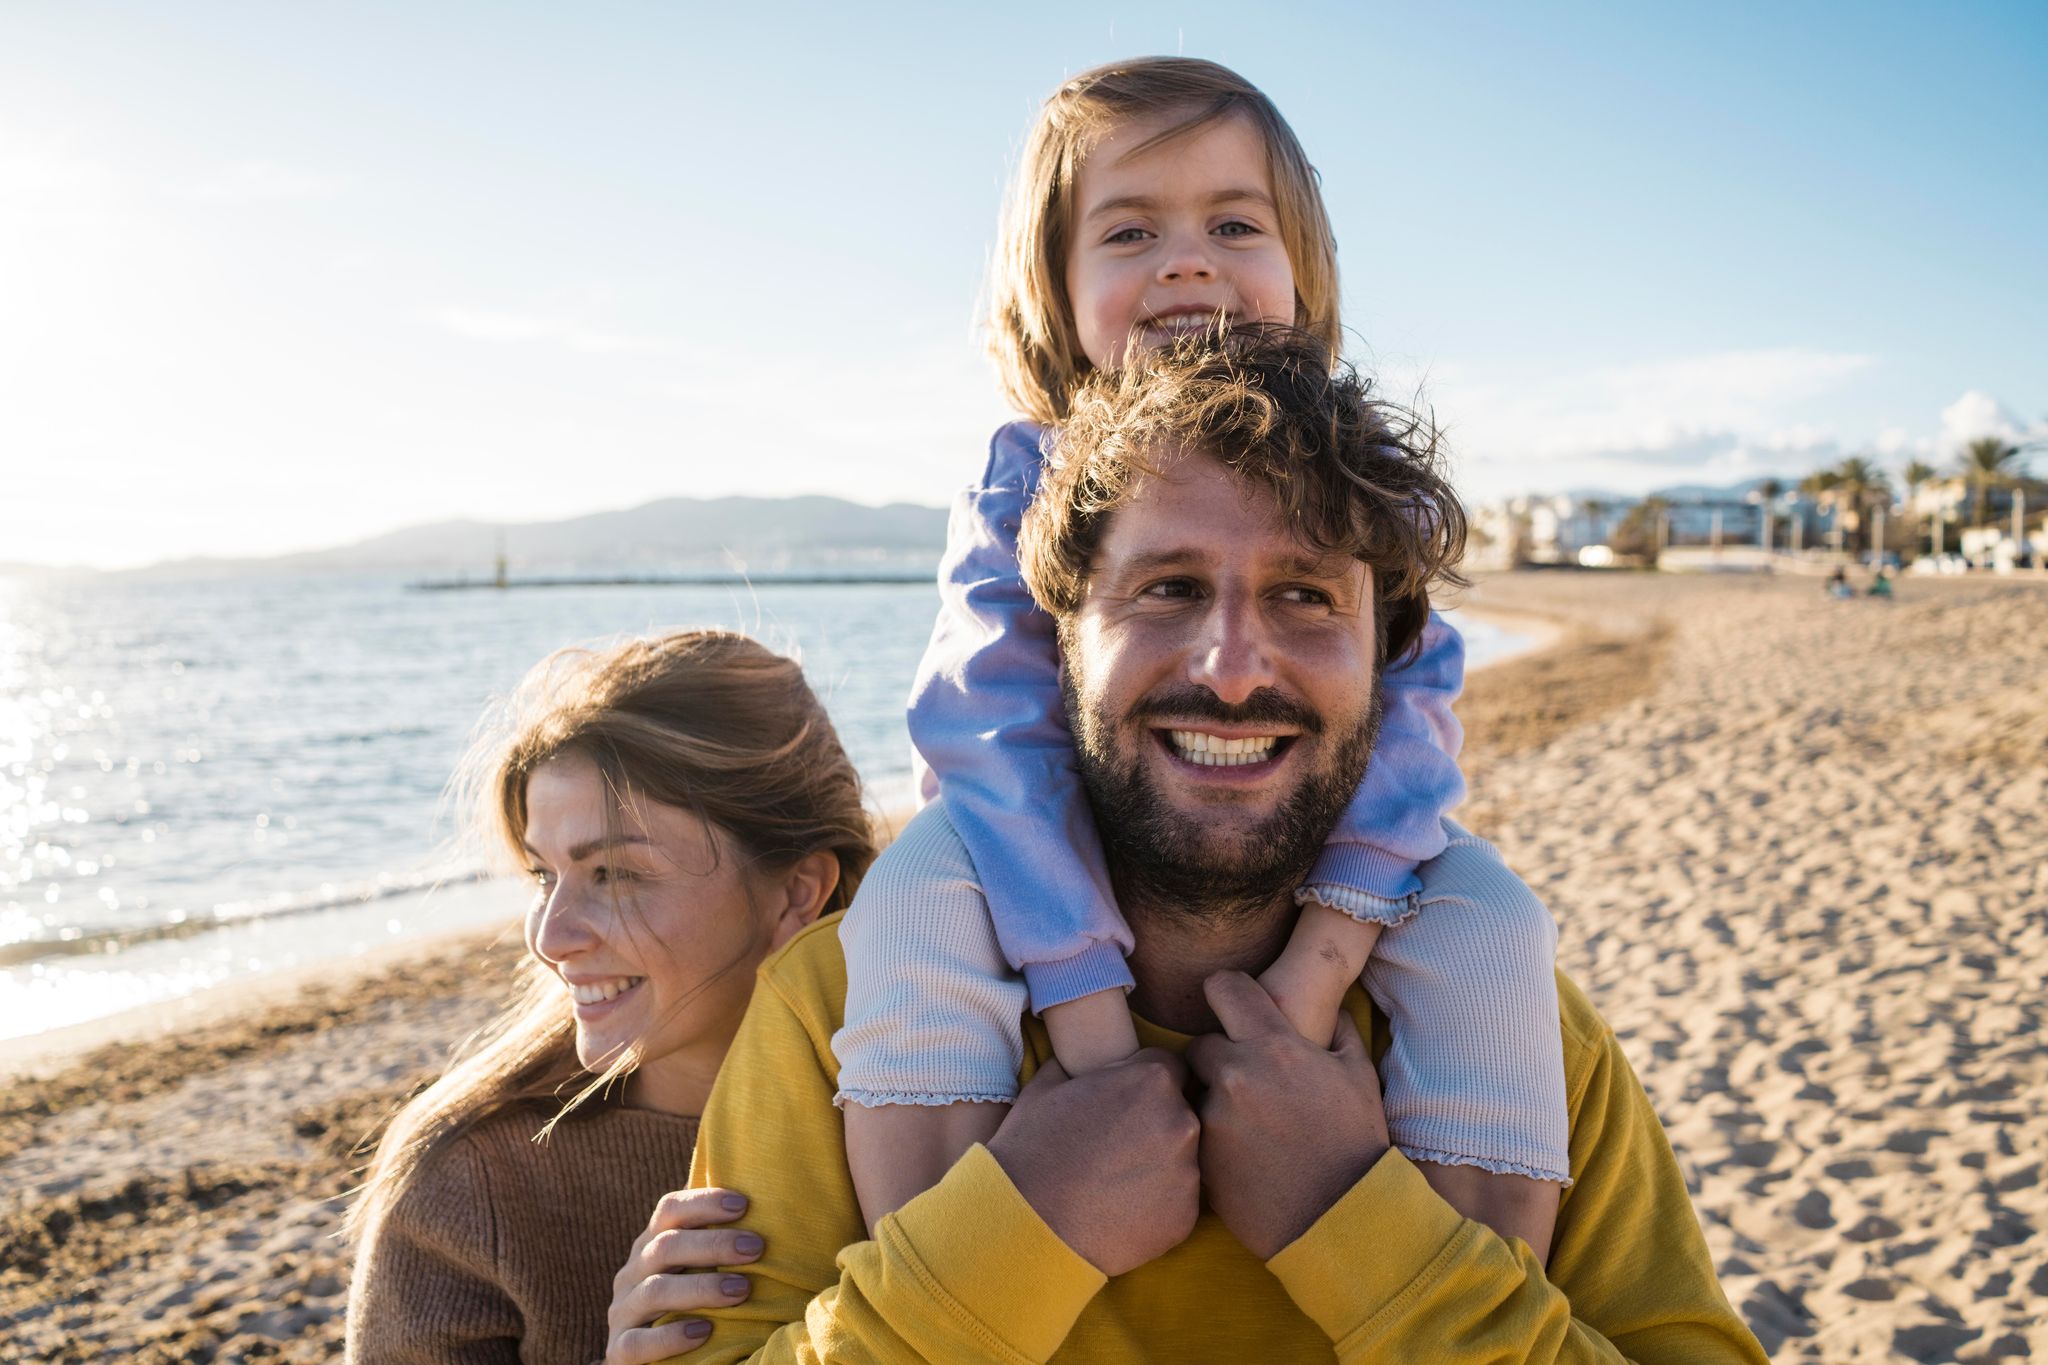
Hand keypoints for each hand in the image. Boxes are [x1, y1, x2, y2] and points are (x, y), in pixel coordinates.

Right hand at [604, 1187, 761, 1363]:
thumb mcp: (699, 1271)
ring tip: (742, 1290)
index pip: (669, 1210)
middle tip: (755, 1248)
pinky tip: (704, 1332)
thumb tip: (771, 1215)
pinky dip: (671, 1336)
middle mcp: (632, 1274)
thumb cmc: (693, 1306)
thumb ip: (719, 1247)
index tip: (744, 1204)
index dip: (705, 1202)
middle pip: (665, 1246)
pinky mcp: (620, 1351)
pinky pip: (639, 1342)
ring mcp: (623, 1312)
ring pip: (655, 1291)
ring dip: (702, 1287)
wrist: (655, 1361)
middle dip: (714, 1244)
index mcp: (651, 1246)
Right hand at [986, 1049, 1201, 1275]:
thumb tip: (1084, 1060)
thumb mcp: (1046, 1086)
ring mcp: (1187, 1172)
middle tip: (1116, 1144)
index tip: (1125, 1100)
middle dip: (1154, 1122)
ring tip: (1114, 1180)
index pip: (1169, 1067)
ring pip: (1180, 1158)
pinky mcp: (1185, 1216)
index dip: (1145, 1082)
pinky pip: (1177, 1200)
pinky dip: (1157, 1203)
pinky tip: (1120, 1208)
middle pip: (1179, 1112)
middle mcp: (1181, 1122)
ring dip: (1157, 1163)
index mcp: (1152, 1080)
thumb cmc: (1032, 1148)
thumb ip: (1081, 1064)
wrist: (1028, 1222)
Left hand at [1185, 971, 1388, 1260]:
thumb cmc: (1355, 1144)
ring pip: (1196, 1091)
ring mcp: (1214, 1117)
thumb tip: (1334, 1008)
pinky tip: (1243, 1155)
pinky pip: (1197, 1132)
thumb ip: (1342, 1031)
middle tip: (1245, 1080)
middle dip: (1218, 1056)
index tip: (1232, 1004)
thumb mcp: (1361, 1077)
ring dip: (1215, 1099)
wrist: (1340, 1218)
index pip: (1223, 986)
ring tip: (1249, 1125)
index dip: (1227, 992)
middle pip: (1200, 1044)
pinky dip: (1213, 1138)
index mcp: (1274, 1046)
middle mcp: (1235, 1074)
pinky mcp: (1202, 1155)